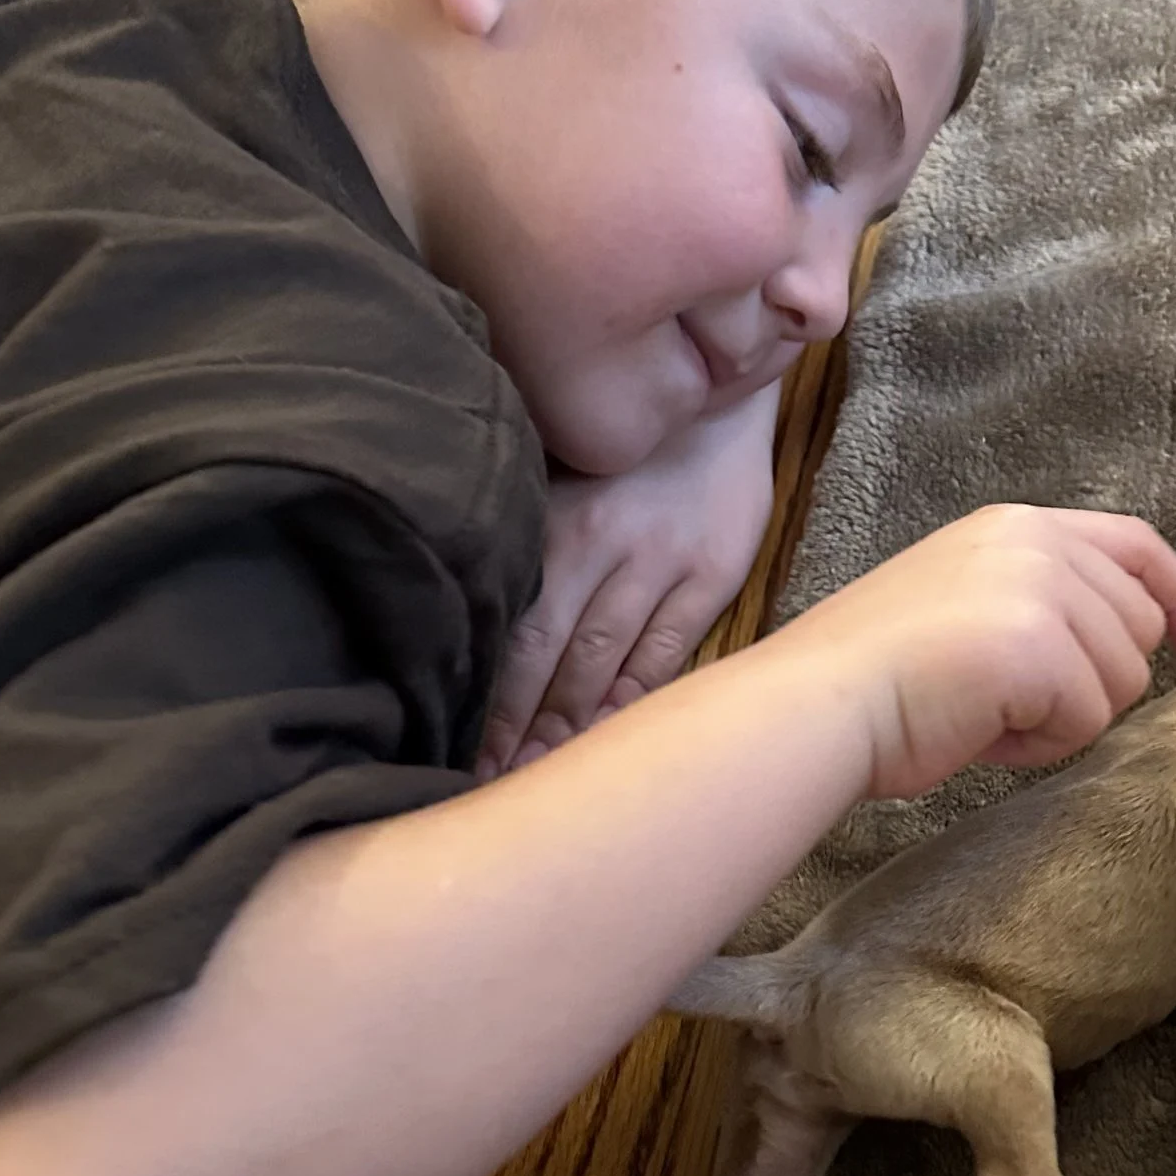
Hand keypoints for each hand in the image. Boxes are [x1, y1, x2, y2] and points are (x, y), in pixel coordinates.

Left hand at [478, 384, 781, 774]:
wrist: (717, 390)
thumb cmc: (619, 437)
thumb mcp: (555, 466)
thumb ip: (519, 528)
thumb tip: (459, 599)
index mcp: (552, 521)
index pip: (508, 633)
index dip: (486, 700)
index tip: (458, 751)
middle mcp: (602, 546)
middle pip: (548, 660)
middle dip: (517, 731)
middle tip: (487, 784)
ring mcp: (661, 563)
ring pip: (604, 666)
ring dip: (570, 730)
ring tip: (539, 777)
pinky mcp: (713, 574)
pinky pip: (666, 655)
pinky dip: (633, 702)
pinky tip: (610, 743)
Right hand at [771, 503, 1175, 800]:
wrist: (820, 702)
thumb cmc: (877, 676)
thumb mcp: (967, 601)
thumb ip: (1041, 602)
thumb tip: (1124, 650)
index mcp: (1018, 525)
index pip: (1136, 546)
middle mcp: (1037, 541)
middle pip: (1138, 630)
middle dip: (1092, 683)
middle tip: (1008, 702)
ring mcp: (1041, 587)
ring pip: (1121, 681)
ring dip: (1063, 718)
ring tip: (984, 713)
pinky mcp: (1040, 643)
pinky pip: (1088, 719)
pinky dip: (1040, 743)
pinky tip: (980, 730)